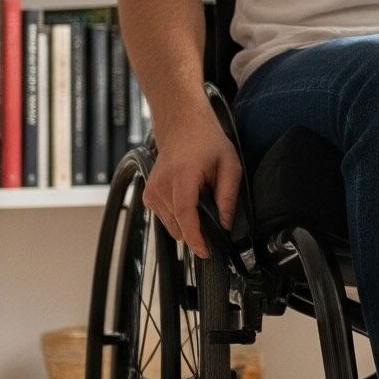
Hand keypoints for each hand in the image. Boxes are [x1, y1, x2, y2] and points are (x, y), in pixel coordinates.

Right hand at [143, 103, 240, 257]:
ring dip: (187, 223)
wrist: (182, 126)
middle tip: (215, 217)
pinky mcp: (148, 195)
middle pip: (178, 225)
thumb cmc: (207, 142)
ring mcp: (151, 191)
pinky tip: (190, 201)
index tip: (205, 252)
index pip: (185, 215)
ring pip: (170, 225)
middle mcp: (161, 186)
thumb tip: (226, 224)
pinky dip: (178, 217)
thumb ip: (228, 197)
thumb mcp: (230, 165)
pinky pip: (164, 218)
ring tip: (201, 201)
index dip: (196, 237)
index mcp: (182, 177)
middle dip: (197, 231)